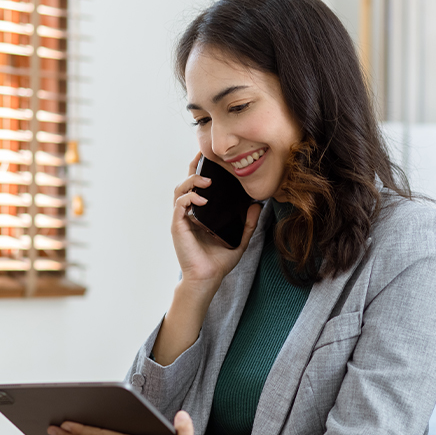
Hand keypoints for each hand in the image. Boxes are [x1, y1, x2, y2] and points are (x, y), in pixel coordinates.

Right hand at [172, 151, 261, 289]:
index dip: (201, 171)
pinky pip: (180, 205)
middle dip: (193, 167)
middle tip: (203, 156)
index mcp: (201, 214)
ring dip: (192, 181)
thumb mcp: (239, 240)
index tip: (209, 158)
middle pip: (186, 183)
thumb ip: (248, 223)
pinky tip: (202, 199)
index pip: (198, 187)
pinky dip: (190, 198)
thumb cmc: (219, 262)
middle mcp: (189, 214)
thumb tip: (257, 205)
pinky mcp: (178, 226)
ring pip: (180, 190)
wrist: (207, 278)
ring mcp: (182, 219)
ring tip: (206, 180)